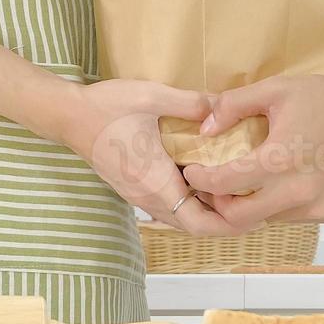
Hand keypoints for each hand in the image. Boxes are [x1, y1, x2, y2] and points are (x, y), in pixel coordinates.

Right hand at [34, 78, 245, 236]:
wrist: (67, 116)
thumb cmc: (106, 107)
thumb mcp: (151, 96)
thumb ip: (190, 102)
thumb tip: (225, 104)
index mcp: (155, 182)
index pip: (199, 223)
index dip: (231, 224)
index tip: (256, 210)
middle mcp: (147, 197)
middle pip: (194, 226)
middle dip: (226, 219)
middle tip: (252, 199)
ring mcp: (138, 196)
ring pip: (181, 219)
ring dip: (208, 211)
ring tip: (234, 190)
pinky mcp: (134, 189)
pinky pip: (169, 207)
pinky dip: (191, 202)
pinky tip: (204, 179)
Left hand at [182, 74, 323, 230]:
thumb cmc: (323, 99)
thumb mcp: (275, 90)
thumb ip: (232, 106)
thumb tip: (203, 129)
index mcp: (280, 159)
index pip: (225, 183)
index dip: (200, 180)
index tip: (191, 173)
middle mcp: (298, 191)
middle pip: (240, 217)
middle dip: (219, 204)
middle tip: (213, 188)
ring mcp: (317, 207)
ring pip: (267, 218)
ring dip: (250, 206)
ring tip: (246, 184)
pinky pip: (292, 217)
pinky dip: (278, 205)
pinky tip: (281, 184)